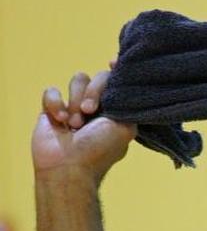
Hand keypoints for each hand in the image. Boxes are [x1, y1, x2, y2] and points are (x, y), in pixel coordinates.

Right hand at [32, 57, 136, 182]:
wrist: (69, 167)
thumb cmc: (99, 150)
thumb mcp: (126, 128)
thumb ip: (130, 105)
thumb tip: (130, 85)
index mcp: (117, 110)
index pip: (118, 82)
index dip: (116, 70)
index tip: (113, 63)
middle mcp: (98, 106)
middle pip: (98, 77)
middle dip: (93, 92)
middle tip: (90, 112)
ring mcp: (75, 106)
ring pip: (77, 80)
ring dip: (75, 101)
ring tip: (74, 124)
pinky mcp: (53, 108)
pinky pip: (52, 91)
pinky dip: (55, 104)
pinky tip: (59, 121)